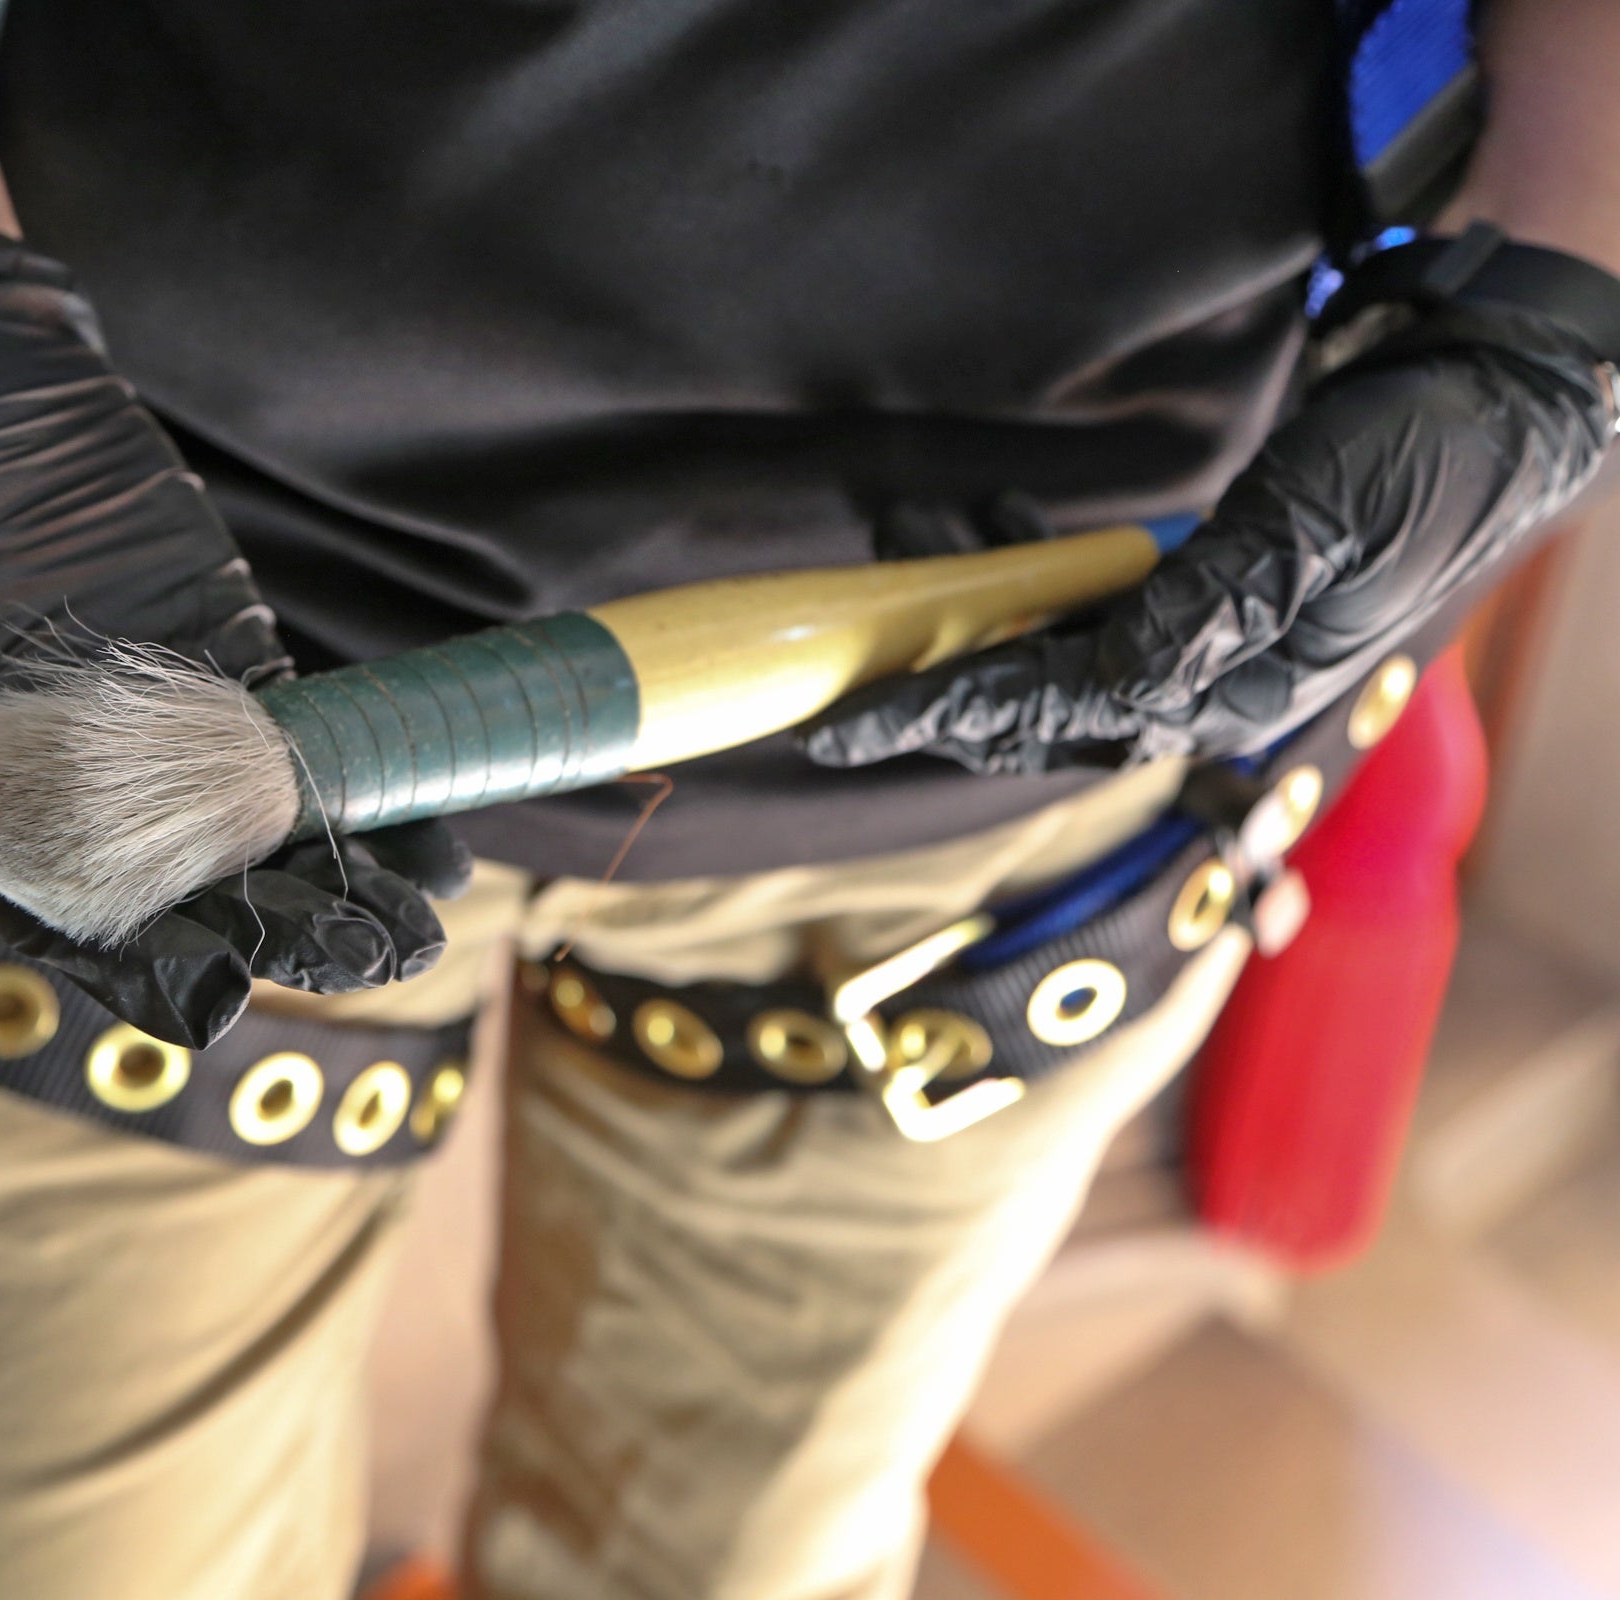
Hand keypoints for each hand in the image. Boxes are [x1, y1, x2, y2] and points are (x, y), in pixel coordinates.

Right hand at [0, 224, 465, 1045]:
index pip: (41, 895)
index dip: (120, 955)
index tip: (203, 995)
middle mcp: (68, 769)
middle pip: (170, 887)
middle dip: (262, 933)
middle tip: (360, 961)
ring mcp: (154, 726)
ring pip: (248, 838)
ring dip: (329, 889)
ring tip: (416, 933)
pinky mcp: (221, 668)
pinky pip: (298, 752)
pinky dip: (360, 799)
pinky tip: (435, 839)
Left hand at [803, 269, 1616, 776]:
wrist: (1504, 395)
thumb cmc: (1428, 457)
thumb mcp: (1325, 526)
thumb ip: (1218, 605)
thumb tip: (1119, 680)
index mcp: (1229, 689)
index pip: (1052, 713)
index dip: (940, 715)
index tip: (843, 725)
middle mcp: (1204, 677)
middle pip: (1031, 698)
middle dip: (932, 664)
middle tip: (842, 643)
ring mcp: (1200, 632)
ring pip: (1046, 640)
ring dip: (970, 594)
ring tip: (906, 529)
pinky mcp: (1200, 581)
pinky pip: (1084, 594)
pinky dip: (1025, 558)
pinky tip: (988, 513)